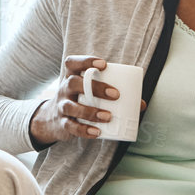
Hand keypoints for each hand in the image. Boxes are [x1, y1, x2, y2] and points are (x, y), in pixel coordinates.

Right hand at [28, 56, 142, 145]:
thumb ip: (112, 94)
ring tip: (108, 116)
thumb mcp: (90, 93)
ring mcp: (62, 106)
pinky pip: (71, 126)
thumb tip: (141, 104)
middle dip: (95, 87)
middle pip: (74, 82)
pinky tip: (97, 132)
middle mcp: (64, 89)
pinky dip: (84, 130)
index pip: (72, 63)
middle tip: (115, 95)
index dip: (86, 61)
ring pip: (71, 106)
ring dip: (90, 111)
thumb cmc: (80, 100)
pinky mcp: (62, 123)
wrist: (53, 119)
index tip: (103, 65)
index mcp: (71, 76)